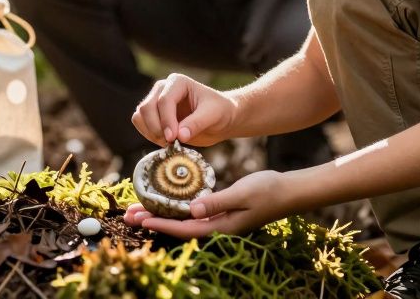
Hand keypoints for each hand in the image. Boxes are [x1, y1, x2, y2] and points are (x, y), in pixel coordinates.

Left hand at [124, 170, 288, 237]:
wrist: (289, 191)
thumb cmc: (268, 190)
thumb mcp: (242, 193)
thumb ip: (216, 202)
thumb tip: (192, 210)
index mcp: (222, 227)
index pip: (185, 229)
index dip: (162, 223)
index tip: (142, 217)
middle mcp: (218, 228)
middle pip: (180, 227)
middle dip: (154, 220)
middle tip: (130, 215)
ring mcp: (219, 222)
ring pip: (184, 221)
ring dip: (162, 214)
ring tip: (139, 209)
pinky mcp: (221, 213)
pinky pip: (193, 214)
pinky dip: (176, 209)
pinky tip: (166, 201)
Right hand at [131, 72, 237, 146]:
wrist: (221, 119)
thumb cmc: (220, 111)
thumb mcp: (213, 115)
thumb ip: (196, 123)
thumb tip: (180, 136)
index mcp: (178, 82)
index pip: (164, 101)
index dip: (166, 121)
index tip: (173, 138)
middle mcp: (163, 89)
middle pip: (147, 107)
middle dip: (156, 128)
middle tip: (170, 142)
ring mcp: (156, 101)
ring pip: (140, 116)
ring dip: (151, 132)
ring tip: (169, 142)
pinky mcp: (153, 115)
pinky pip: (141, 124)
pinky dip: (149, 135)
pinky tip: (166, 142)